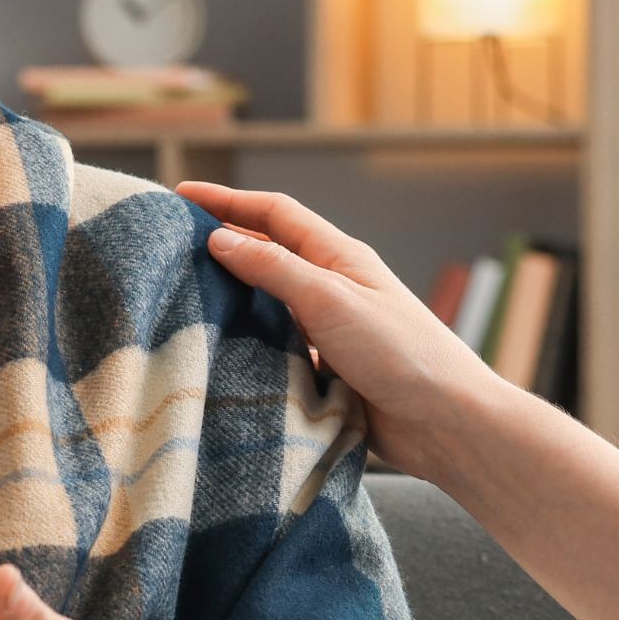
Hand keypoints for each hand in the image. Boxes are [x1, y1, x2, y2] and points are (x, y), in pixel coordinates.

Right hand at [178, 183, 508, 479]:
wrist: (446, 424)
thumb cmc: (401, 353)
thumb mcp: (331, 300)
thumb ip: (275, 269)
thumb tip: (219, 239)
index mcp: (340, 257)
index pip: (275, 215)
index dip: (228, 201)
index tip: (182, 195)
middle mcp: (334, 289)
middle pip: (270, 256)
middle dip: (224, 247)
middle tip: (171, 248)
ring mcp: (332, 333)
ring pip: (271, 308)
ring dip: (233, 303)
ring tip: (183, 303)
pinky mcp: (329, 375)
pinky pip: (279, 354)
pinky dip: (250, 352)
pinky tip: (221, 361)